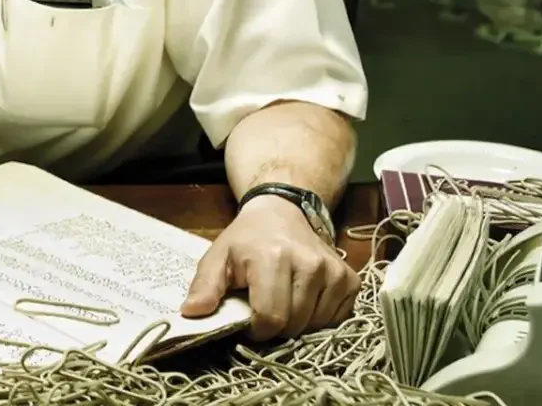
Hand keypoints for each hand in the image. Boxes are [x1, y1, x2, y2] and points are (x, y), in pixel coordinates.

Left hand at [181, 194, 357, 340]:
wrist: (282, 211)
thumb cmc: (247, 239)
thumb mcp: (217, 257)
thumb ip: (204, 286)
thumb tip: (191, 314)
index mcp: (273, 257)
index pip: (271, 318)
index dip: (255, 329)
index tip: (247, 319)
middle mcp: (309, 263)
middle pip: (293, 325)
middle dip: (275, 327)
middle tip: (264, 308)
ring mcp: (333, 271)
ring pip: (316, 325)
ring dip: (297, 323)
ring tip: (284, 300)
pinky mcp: (349, 278)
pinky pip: (337, 318)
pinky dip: (319, 318)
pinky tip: (305, 300)